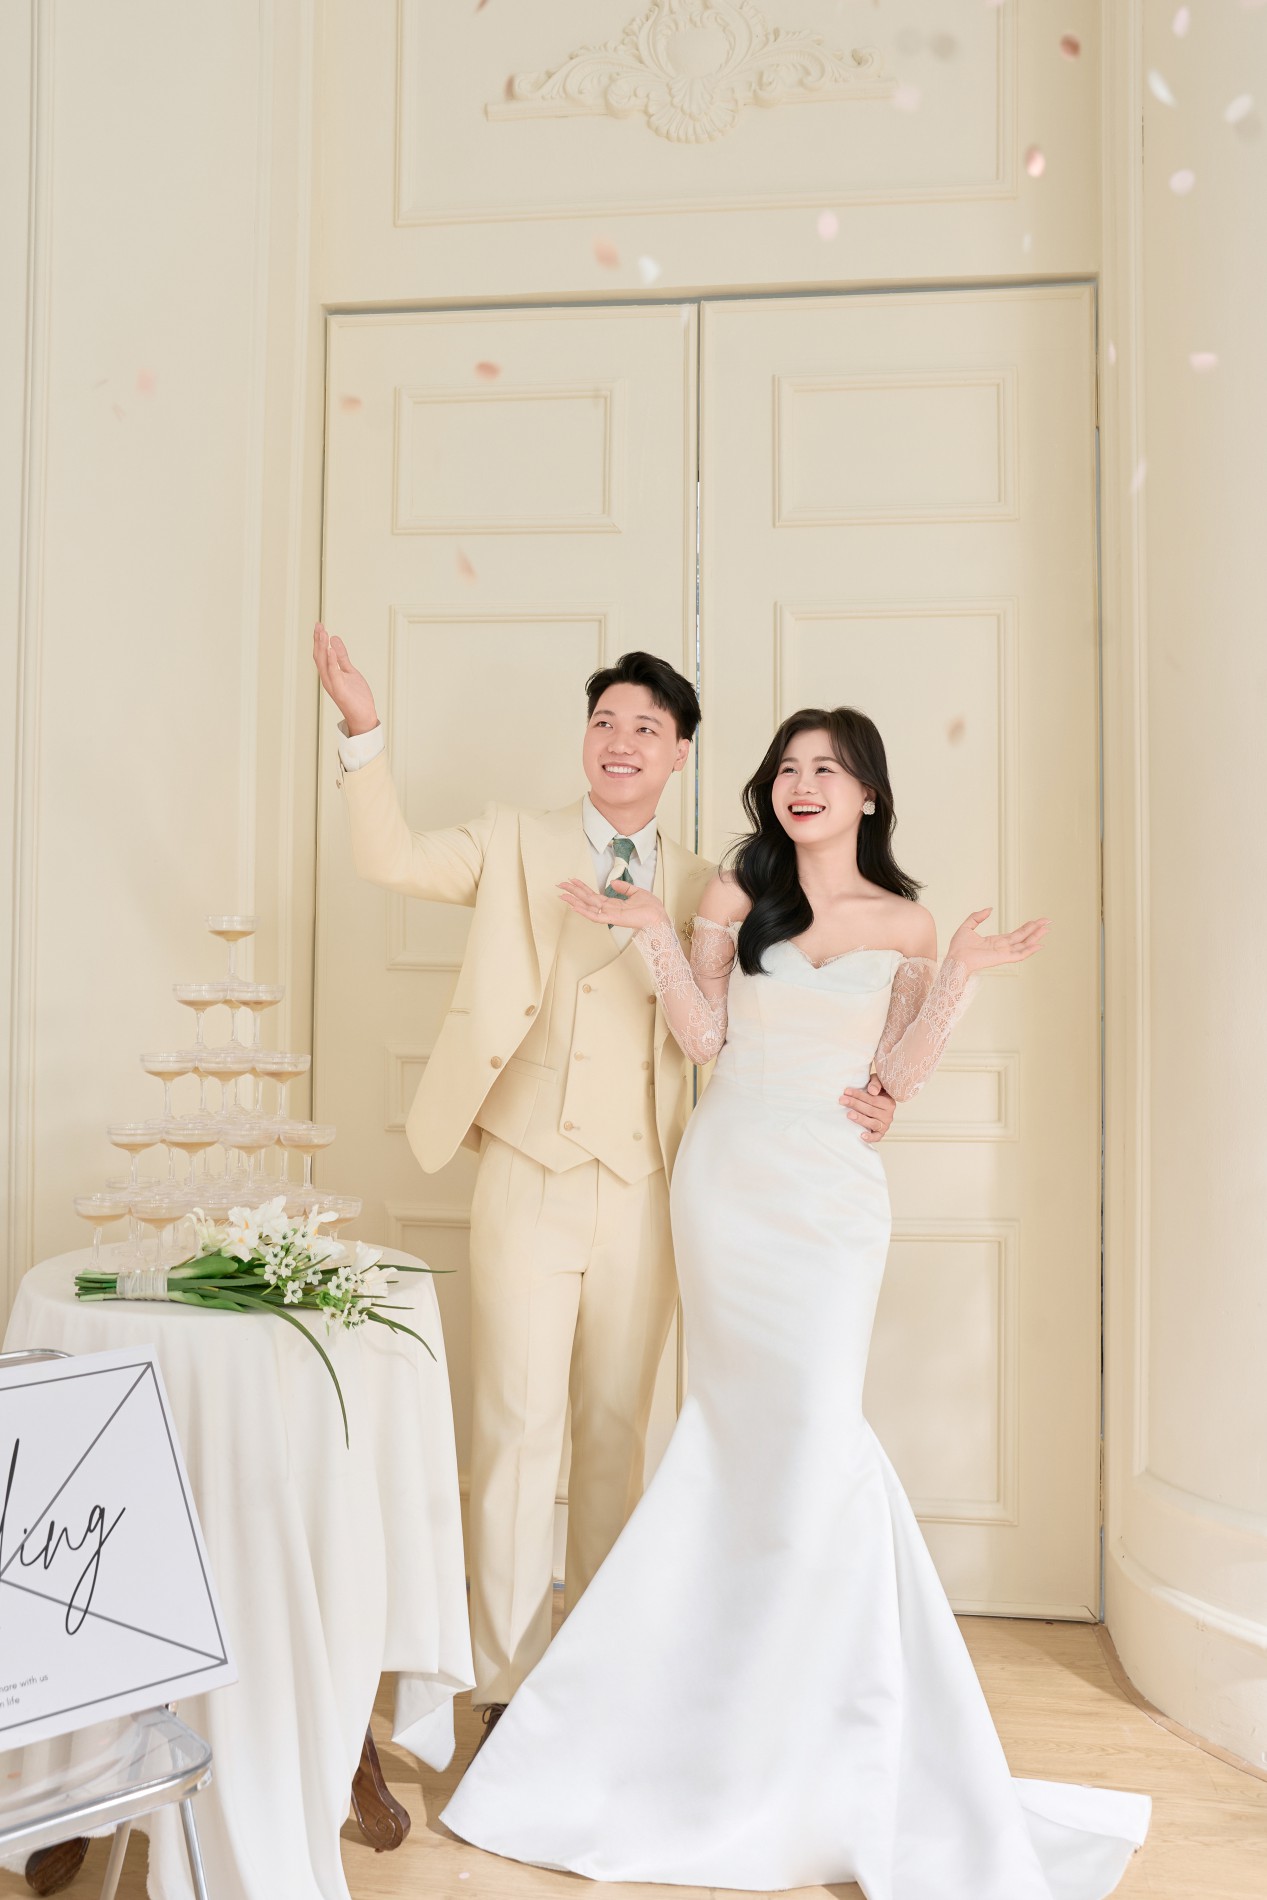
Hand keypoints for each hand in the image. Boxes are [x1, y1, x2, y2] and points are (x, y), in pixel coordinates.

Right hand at [313, 622, 379, 736]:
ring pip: (324, 663)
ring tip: (323, 633)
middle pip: (319, 656)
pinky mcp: (340, 690)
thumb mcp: (350, 672)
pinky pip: (334, 674)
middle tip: (318, 625)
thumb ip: (342, 657)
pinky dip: (332, 662)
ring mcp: (332, 685)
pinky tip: (331, 650)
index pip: (321, 654)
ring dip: (322, 647)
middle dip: (318, 640)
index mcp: (329, 674)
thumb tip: (334, 639)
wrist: (363, 717)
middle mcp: (327, 679)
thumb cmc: (356, 697)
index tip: (319, 625)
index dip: (319, 639)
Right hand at [556, 876, 668, 932]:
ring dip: (574, 900)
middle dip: (573, 891)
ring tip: (563, 894)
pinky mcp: (612, 919)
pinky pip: (595, 916)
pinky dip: (585, 911)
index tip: (572, 880)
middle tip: (560, 884)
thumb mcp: (636, 892)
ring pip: (588, 906)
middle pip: (587, 899)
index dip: (582, 887)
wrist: (658, 916)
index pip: (593, 895)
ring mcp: (609, 915)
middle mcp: (609, 909)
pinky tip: (575, 906)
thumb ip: (623, 887)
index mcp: (613, 904)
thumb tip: (612, 882)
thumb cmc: (651, 907)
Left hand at [839, 1075, 895, 1144]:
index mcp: (888, 1102)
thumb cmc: (876, 1092)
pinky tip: (862, 1135)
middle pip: (870, 1110)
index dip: (859, 1095)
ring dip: (860, 1119)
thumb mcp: (877, 1082)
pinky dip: (870, 1137)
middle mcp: (888, 1114)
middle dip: (855, 1104)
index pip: (872, 1099)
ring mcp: (885, 1125)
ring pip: (872, 1123)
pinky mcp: (880, 1133)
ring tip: (849, 1114)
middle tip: (842, 1100)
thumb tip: (872, 1091)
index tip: (846, 1091)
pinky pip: (877, 1137)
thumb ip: (876, 1083)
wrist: (880, 1103)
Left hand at [946, 908, 1048, 973]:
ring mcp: (1003, 953)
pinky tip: (1039, 945)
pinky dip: (1029, 951)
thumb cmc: (958, 947)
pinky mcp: (1002, 958)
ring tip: (1046, 929)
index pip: (1015, 934)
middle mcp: (1002, 947)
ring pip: (1023, 944)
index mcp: (995, 941)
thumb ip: (977, 917)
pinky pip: (1019, 955)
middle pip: (1023, 937)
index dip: (1027, 927)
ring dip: (1035, 937)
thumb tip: (989, 909)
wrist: (955, 958)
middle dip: (1035, 929)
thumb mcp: (967, 926)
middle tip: (1048, 921)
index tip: (1036, 920)